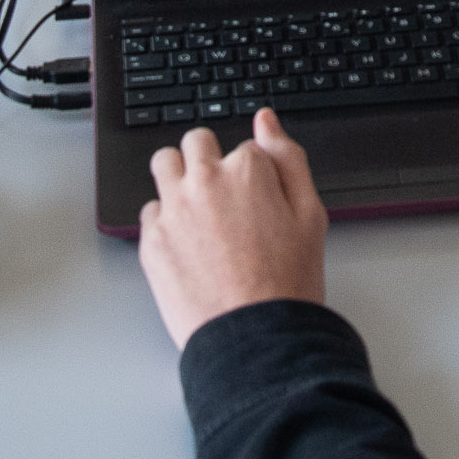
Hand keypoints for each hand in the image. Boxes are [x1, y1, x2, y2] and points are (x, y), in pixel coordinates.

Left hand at [137, 110, 328, 348]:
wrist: (255, 339)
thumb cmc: (287, 283)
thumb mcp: (310, 214)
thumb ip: (288, 158)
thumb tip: (266, 120)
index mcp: (247, 169)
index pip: (246, 147)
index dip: (255, 174)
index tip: (258, 200)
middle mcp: (204, 180)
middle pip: (196, 142)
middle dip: (209, 160)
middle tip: (224, 197)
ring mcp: (173, 209)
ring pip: (163, 163)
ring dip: (178, 176)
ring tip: (197, 209)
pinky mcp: (150, 240)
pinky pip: (148, 211)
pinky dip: (165, 220)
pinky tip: (187, 244)